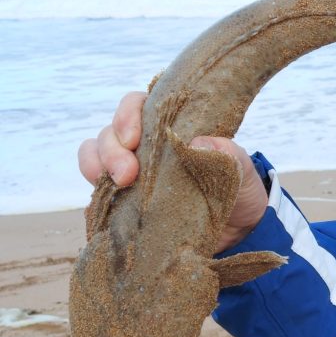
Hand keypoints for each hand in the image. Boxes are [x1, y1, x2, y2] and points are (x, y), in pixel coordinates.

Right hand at [78, 92, 267, 251]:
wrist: (239, 232)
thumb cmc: (238, 188)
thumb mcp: (240, 168)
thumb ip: (225, 153)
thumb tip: (197, 143)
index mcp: (171, 127)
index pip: (137, 105)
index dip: (127, 114)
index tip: (133, 138)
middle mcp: (145, 146)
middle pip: (109, 133)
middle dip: (111, 149)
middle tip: (127, 175)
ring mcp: (132, 174)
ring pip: (94, 157)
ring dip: (96, 167)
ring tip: (118, 185)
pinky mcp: (123, 204)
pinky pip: (97, 194)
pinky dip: (95, 195)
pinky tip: (107, 206)